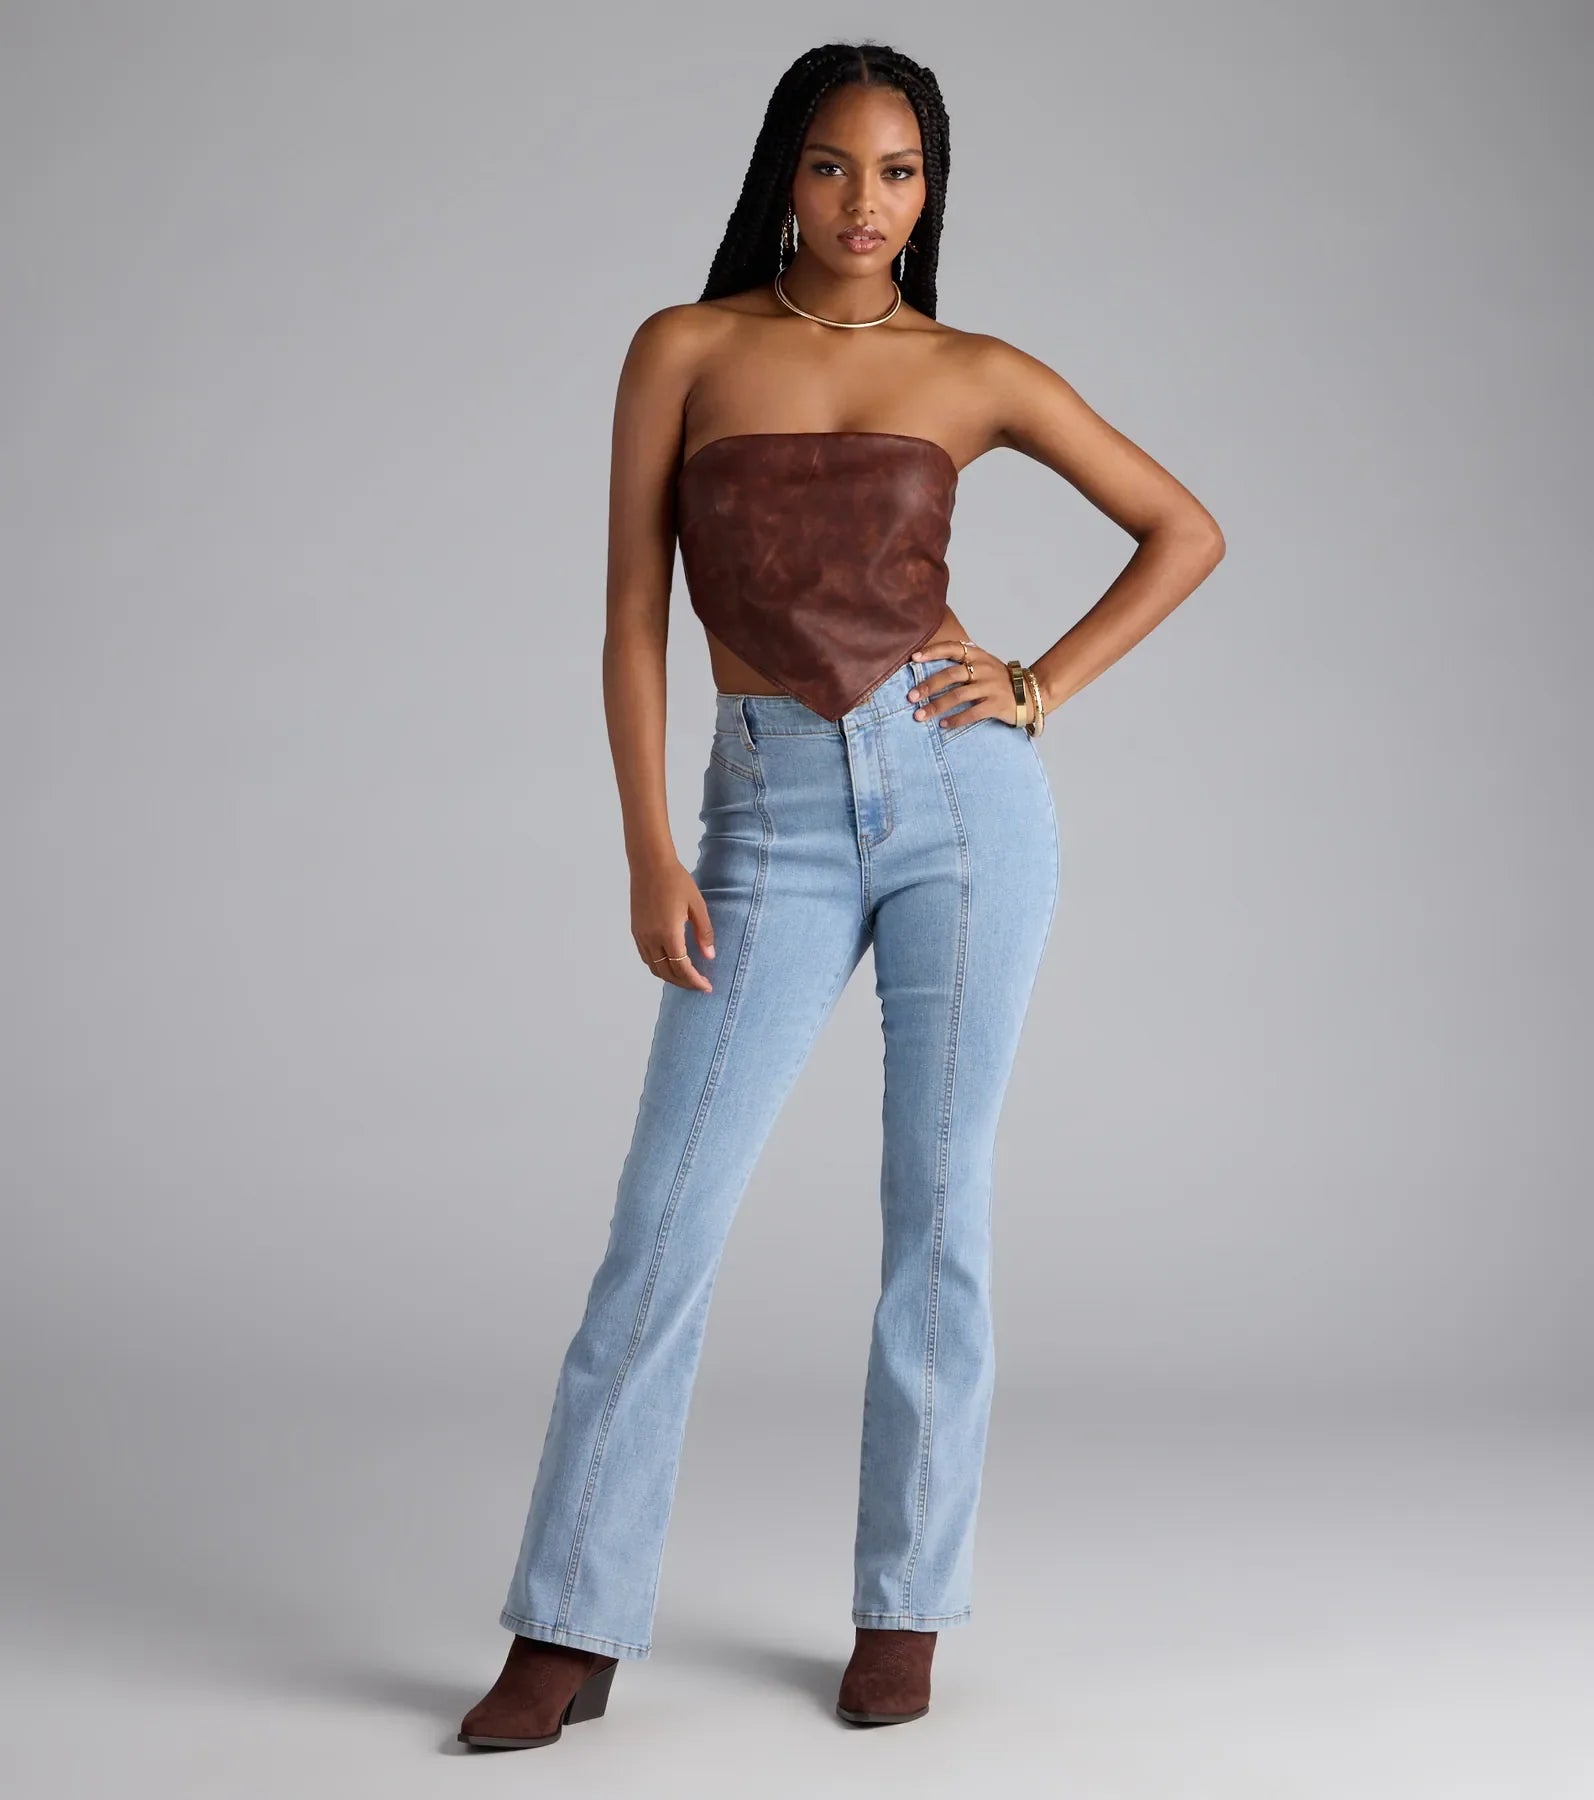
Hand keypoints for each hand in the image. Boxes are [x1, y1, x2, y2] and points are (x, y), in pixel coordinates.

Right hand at [630, 857, 715, 991]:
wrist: (650, 865)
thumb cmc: (676, 881)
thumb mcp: (697, 905)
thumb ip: (704, 932)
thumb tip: (709, 956)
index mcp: (668, 933)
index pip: (682, 968)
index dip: (695, 981)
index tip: (707, 987)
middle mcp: (651, 938)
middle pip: (667, 973)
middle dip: (684, 983)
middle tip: (700, 985)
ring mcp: (641, 935)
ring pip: (654, 968)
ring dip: (670, 977)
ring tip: (687, 977)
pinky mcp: (636, 930)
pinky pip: (646, 957)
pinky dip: (659, 967)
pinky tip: (670, 963)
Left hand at [907, 639, 1022, 730]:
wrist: (1031, 693)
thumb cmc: (1001, 680)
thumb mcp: (984, 664)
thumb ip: (963, 662)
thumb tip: (928, 666)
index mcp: (978, 656)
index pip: (953, 648)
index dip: (932, 652)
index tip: (913, 659)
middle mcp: (984, 669)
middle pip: (951, 675)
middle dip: (928, 686)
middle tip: (910, 697)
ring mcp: (991, 687)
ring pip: (958, 696)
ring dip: (936, 706)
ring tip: (920, 715)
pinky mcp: (997, 705)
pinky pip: (972, 713)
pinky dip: (956, 720)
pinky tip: (943, 725)